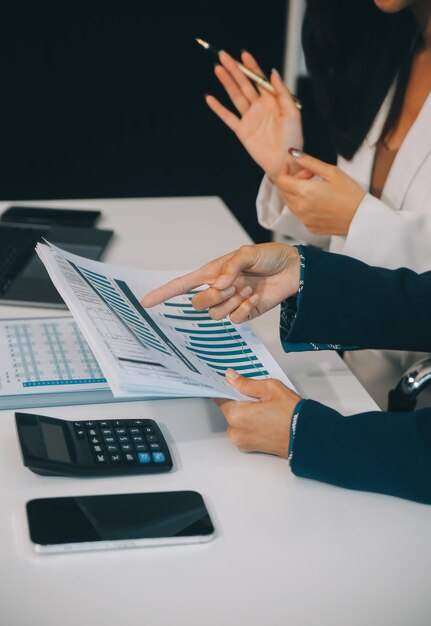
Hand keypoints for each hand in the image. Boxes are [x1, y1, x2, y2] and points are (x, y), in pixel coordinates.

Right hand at [141, 243, 299, 323]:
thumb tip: (218, 285)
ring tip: (248, 288)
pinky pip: (235, 320)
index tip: (146, 302)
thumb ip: (230, 267)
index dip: (163, 293)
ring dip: (232, 301)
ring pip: (216, 315)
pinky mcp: (244, 313)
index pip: (182, 284)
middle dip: (213, 297)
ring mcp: (230, 303)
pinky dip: (245, 309)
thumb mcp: (248, 253)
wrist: (293, 270)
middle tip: (233, 284)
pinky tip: (254, 298)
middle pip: (198, 304)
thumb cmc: (269, 256)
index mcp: (212, 272)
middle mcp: (218, 289)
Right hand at [206, 50, 302, 180]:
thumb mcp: (292, 112)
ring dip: (226, 82)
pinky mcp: (242, 131)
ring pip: (235, 96)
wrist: (285, 161)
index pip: (259, 79)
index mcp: (272, 101)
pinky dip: (218, 108)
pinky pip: (228, 117)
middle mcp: (259, 107)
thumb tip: (272, 72)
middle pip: (244, 84)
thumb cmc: (293, 139)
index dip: (251, 66)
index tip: (243, 54)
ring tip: (217, 69)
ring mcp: (249, 118)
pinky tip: (210, 98)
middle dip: (234, 69)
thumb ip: (282, 92)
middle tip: (224, 56)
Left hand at [215, 369, 301, 456]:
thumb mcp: (270, 388)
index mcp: (236, 415)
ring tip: (264, 408)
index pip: (220, 396)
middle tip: (257, 396)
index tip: (230, 382)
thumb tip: (231, 377)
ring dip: (245, 412)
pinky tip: (264, 418)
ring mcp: (241, 442)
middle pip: (229, 409)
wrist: (306, 437)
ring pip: (236, 420)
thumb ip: (246, 383)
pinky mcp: (248, 448)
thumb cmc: (292, 415)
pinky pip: (243, 430)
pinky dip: (249, 423)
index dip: (226, 387)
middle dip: (239, 400)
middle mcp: (235, 431)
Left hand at [276, 149, 365, 235]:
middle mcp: (301, 208)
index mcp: (305, 192)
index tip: (290, 166)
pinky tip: (319, 202)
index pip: (281, 181)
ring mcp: (304, 220)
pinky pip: (300, 214)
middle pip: (284, 191)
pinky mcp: (310, 227)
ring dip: (297, 193)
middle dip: (293, 180)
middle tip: (310, 175)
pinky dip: (304, 205)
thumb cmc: (350, 194)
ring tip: (316, 188)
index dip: (284, 171)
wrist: (361, 218)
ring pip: (291, 203)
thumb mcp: (331, 172)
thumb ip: (309, 162)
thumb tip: (293, 154)